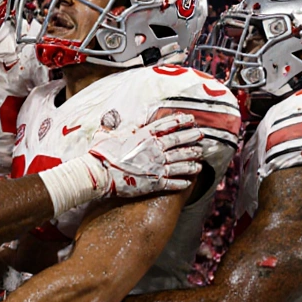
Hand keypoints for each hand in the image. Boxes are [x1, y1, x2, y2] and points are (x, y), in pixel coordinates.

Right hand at [87, 113, 203, 196]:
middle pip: (177, 141)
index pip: (166, 126)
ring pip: (180, 162)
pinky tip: (189, 182)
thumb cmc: (102, 154)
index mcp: (144, 137)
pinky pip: (172, 183)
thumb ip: (124, 127)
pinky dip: (182, 182)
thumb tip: (129, 118)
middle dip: (191, 137)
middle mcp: (154, 150)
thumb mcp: (111, 134)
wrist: (100, 174)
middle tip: (201, 135)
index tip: (190, 118)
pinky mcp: (154, 183)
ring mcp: (156, 167)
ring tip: (200, 158)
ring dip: (191, 160)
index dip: (180, 121)